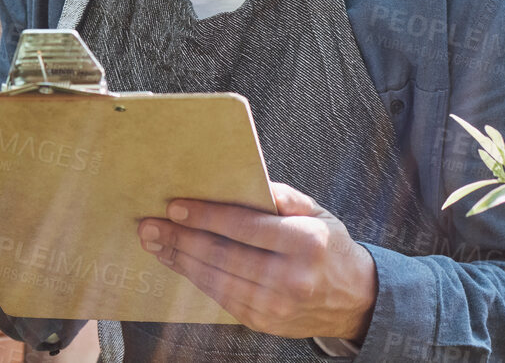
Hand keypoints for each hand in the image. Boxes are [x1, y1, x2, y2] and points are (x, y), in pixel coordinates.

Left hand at [137, 182, 377, 341]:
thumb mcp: (317, 213)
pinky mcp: (263, 323)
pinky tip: (179, 263)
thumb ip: (282, 196)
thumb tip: (243, 181)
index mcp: (306, 243)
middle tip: (149, 225)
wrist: (354, 300)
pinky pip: (220, 298)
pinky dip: (195, 278)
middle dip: (180, 238)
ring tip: (155, 242)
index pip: (244, 227)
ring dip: (179, 260)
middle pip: (223, 255)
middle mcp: (291, 279)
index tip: (174, 206)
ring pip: (216, 280)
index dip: (205, 216)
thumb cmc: (329, 247)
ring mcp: (276, 306)